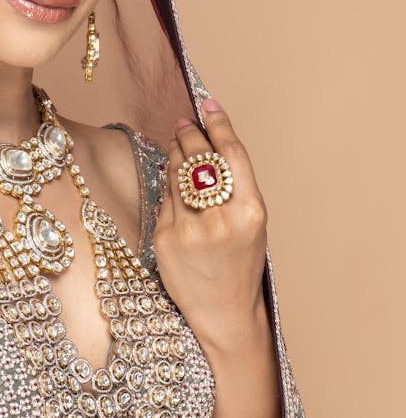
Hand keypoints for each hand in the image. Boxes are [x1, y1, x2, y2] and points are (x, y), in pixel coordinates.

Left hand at [153, 99, 267, 355]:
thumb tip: (205, 145)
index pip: (231, 155)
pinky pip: (164, 200)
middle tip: (185, 123)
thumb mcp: (252, 224)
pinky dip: (167, 187)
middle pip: (199, 159)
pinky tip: (171, 182)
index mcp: (250, 213)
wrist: (225, 313)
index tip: (208, 104)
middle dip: (190, 135)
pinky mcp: (164, 240)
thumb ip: (234, 188)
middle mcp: (220, 219)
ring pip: (176, 176)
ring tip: (178, 145)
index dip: (219, 124)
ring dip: (175, 155)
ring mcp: (189, 230)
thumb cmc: (241, 264)